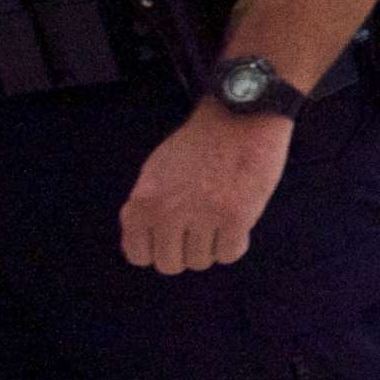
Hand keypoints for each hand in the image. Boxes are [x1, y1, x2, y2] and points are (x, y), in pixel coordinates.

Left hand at [118, 101, 294, 272]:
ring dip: (211, 247)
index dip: (158, 249)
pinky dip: (235, 244)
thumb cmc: (199, 143)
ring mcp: (202, 216)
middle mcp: (167, 213)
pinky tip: (237, 224)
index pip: (139, 255)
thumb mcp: (156, 172)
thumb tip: (139, 251)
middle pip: (170, 264)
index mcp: (143, 202)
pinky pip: (229, 254)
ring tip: (220, 222)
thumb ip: (145, 209)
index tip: (173, 236)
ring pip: (201, 261)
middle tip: (200, 231)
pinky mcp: (235, 218)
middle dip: (185, 252)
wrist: (240, 116)